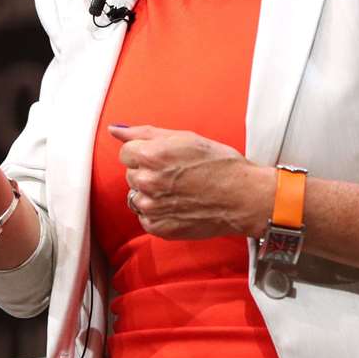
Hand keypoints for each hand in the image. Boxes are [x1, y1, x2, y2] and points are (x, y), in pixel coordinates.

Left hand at [110, 124, 274, 239]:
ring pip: (136, 196)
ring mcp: (152, 207)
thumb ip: (145, 133)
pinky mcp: (159, 227)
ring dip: (151, 194)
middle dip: (147, 172)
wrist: (243, 197)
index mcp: (151, 155)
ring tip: (177, 191)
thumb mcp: (184, 138)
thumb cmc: (220, 164)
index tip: (162, 157)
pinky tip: (178, 205)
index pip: (125, 152)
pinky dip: (157, 213)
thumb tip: (115, 130)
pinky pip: (145, 217)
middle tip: (175, 173)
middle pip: (131, 174)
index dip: (144, 152)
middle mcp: (148, 182)